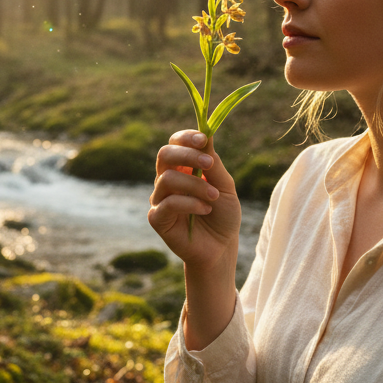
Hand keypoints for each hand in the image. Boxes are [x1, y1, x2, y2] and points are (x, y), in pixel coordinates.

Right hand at [148, 130, 240, 269]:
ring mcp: (160, 198)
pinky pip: (168, 203)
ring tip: (214, 197)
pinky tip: (205, 210)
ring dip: (195, 185)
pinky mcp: (157, 218)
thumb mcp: (225, 186)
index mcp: (183, 167)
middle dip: (187, 155)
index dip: (186, 138)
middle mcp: (167, 179)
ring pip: (167, 178)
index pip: (175, 143)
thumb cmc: (223, 214)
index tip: (203, 139)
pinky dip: (190, 203)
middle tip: (209, 164)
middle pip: (165, 154)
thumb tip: (207, 135)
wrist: (221, 247)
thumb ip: (214, 164)